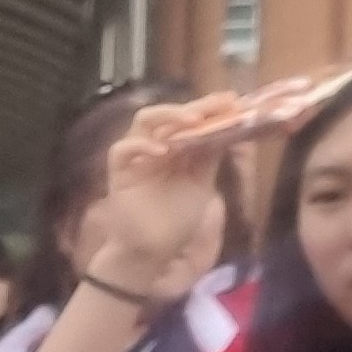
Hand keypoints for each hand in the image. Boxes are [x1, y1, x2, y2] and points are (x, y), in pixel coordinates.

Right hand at [84, 117, 222, 296]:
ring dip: (167, 115)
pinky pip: (121, 151)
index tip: (232, 101)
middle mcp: (156, 147)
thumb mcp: (201, 184)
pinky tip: (162, 150)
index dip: (209, 108)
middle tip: (217, 105)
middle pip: (169, 115)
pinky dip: (140, 145)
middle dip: (194, 107)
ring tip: (191, 120)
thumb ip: (210, 157)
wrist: (154, 250)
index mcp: (176, 148)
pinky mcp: (118, 174)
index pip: (190, 120)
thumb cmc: (176, 219)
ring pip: (142, 122)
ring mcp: (136, 158)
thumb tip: (230, 127)